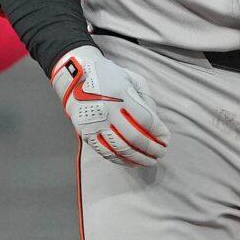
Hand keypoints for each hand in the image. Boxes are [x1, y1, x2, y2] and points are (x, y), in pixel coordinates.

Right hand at [51, 44, 167, 168]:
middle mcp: (108, 110)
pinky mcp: (86, 133)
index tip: (166, 139)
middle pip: (135, 138)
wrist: (74, 77)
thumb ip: (145, 99)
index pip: (146, 119)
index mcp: (121, 93)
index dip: (159, 132)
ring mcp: (95, 123)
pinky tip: (132, 163)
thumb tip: (156, 124)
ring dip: (139, 159)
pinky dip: (121, 161)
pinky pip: (106, 152)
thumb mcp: (131, 78)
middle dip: (152, 149)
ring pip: (121, 149)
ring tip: (150, 161)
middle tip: (161, 153)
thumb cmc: (109, 77)